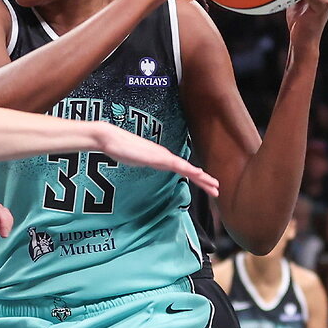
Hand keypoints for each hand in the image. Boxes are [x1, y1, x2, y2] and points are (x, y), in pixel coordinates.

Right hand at [92, 122, 219, 196]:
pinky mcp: (158, 156)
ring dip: (202, 177)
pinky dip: (190, 170)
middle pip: (188, 169)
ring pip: (187, 168)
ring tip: (214, 185)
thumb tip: (140, 163)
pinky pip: (177, 165)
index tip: (205, 184)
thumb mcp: (133, 160)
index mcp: (159, 157)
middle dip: (203, 180)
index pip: (181, 169)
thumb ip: (140, 162)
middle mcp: (164, 155)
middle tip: (216, 189)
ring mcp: (162, 155)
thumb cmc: (118, 148)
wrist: (110, 139)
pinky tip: (199, 174)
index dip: (195, 177)